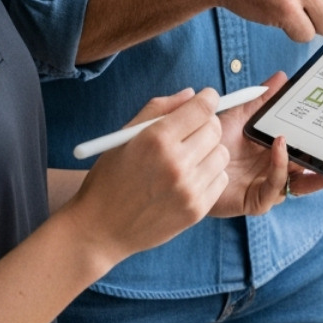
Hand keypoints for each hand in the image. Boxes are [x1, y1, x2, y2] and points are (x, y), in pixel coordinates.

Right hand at [65, 89, 228, 261]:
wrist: (100, 228)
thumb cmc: (110, 178)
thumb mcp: (124, 136)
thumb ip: (159, 109)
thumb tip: (192, 94)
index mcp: (155, 139)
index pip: (201, 108)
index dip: (208, 98)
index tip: (207, 99)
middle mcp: (175, 163)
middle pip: (215, 128)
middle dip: (207, 124)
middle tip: (194, 130)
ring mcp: (188, 189)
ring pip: (222, 153)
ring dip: (209, 150)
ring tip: (189, 157)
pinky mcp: (196, 210)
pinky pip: (221, 180)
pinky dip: (210, 175)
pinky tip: (189, 178)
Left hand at [210, 72, 322, 216]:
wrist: (185, 162)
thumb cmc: (211, 142)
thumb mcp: (240, 116)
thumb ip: (261, 100)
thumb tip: (282, 76)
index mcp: (276, 154)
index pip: (305, 151)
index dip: (321, 144)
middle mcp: (275, 172)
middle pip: (309, 172)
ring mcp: (267, 187)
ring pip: (298, 184)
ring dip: (309, 169)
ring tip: (317, 152)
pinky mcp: (255, 201)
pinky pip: (275, 188)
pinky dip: (280, 167)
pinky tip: (280, 147)